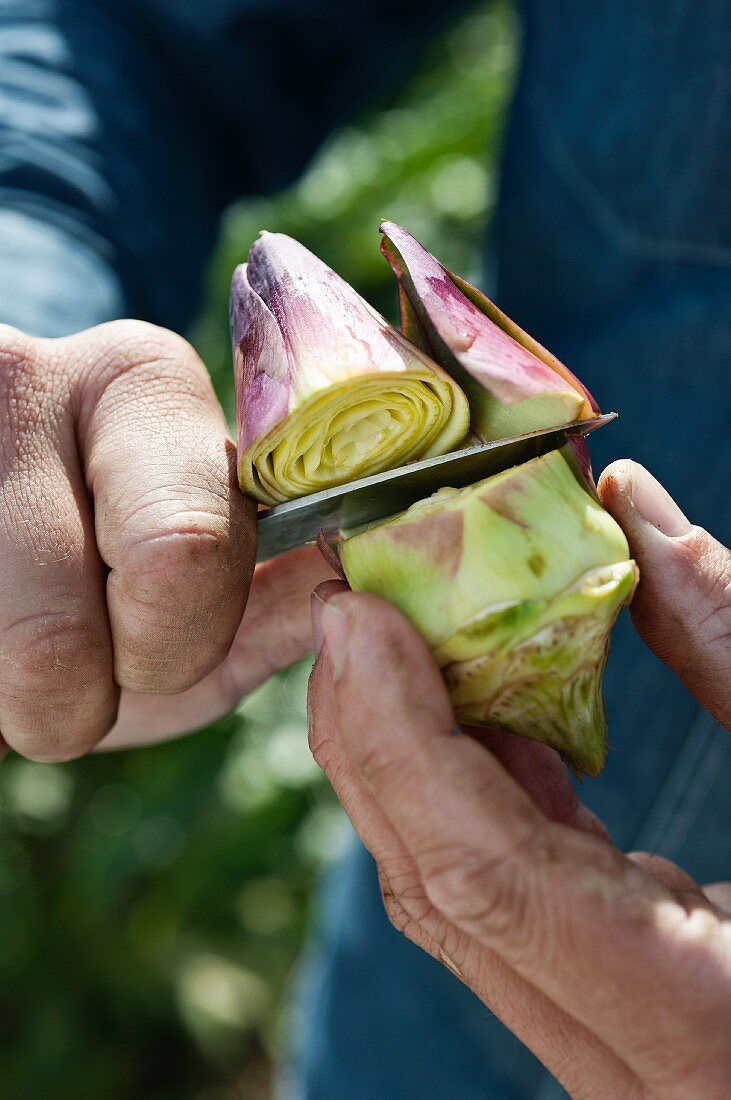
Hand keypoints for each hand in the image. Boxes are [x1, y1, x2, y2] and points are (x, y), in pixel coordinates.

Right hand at [0, 322, 332, 760]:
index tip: (155, 645)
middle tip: (67, 668)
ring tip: (10, 639)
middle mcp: (14, 376)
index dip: (171, 646)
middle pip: (52, 643)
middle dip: (74, 703)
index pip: (178, 557)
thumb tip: (346, 598)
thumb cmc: (95, 551)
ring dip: (2, 703)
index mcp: (140, 382)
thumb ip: (270, 597)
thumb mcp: (190, 572)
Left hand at [307, 461, 730, 1098]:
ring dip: (409, 759)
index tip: (356, 616)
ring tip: (393, 639)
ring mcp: (611, 1042)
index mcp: (698, 1014)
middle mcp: (630, 1061)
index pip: (489, 875)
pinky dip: (476, 793)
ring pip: (452, 898)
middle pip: (439, 887)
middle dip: (373, 734)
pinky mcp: (611, 1003)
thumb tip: (632, 505)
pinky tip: (480, 711)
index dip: (404, 735)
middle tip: (350, 608)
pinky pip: (505, 897)